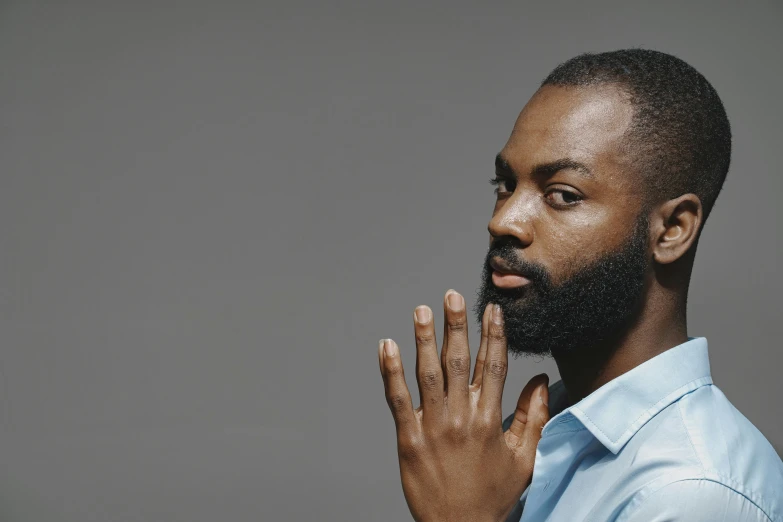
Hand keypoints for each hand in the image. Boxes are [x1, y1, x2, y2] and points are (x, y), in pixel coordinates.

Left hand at [378, 290, 549, 521]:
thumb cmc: (493, 495)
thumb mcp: (524, 459)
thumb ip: (533, 417)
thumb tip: (542, 380)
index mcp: (490, 419)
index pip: (493, 366)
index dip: (493, 334)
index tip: (491, 309)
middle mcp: (462, 417)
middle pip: (459, 362)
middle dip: (457, 326)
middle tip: (452, 295)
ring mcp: (433, 427)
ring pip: (428, 374)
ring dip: (424, 339)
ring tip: (422, 311)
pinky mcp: (408, 439)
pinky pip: (398, 400)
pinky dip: (390, 372)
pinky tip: (386, 347)